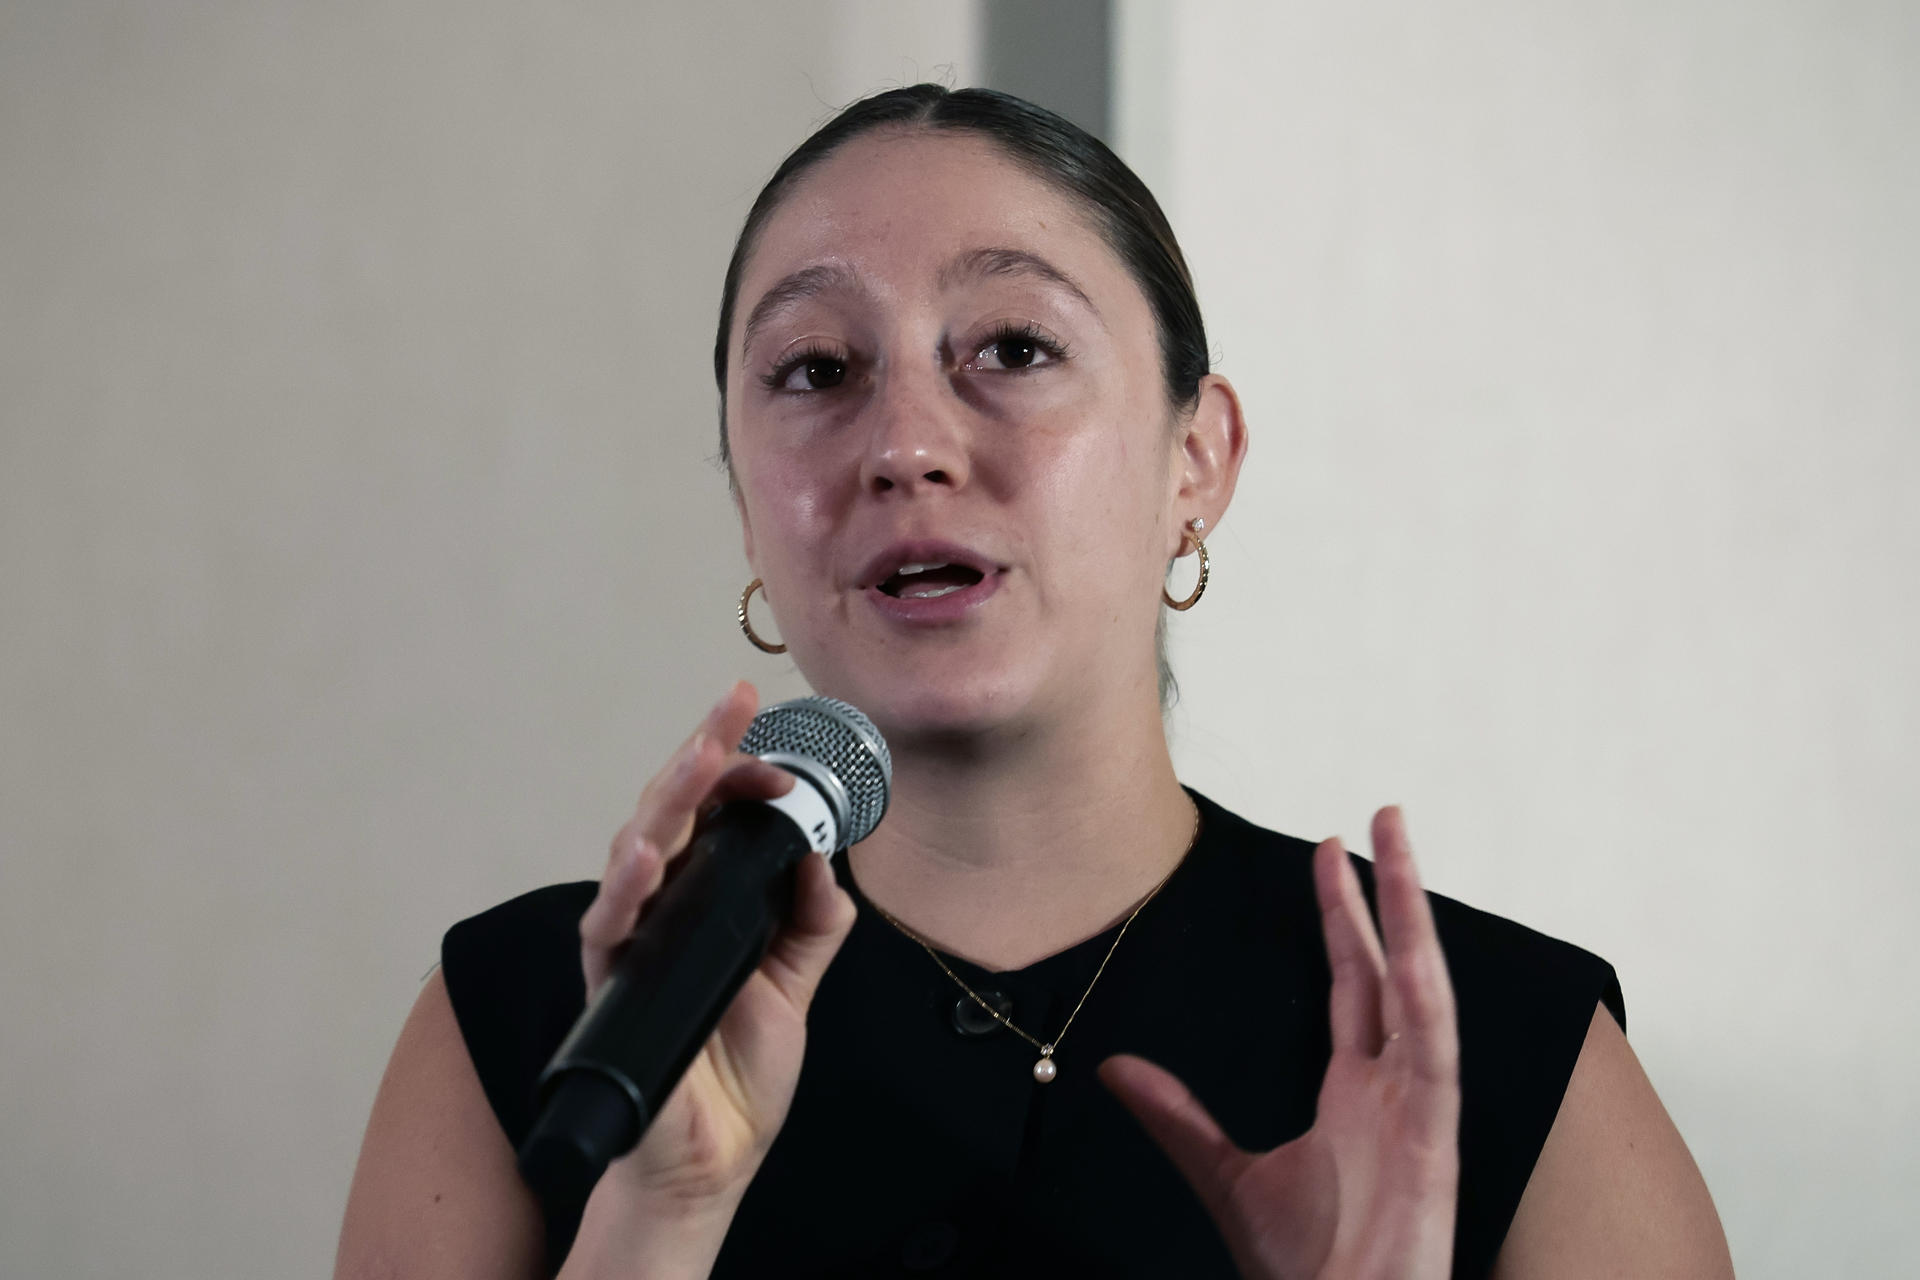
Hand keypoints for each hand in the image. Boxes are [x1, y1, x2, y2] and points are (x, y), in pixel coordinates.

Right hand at [575, 681, 857, 1214]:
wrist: (713, 1156)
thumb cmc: (739, 1066)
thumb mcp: (797, 980)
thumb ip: (815, 918)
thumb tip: (826, 856)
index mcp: (706, 896)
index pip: (712, 811)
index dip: (738, 766)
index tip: (766, 731)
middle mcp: (662, 906)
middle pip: (672, 812)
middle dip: (702, 754)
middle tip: (731, 709)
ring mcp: (632, 939)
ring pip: (635, 850)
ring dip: (667, 800)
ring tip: (700, 759)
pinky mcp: (612, 983)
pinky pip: (610, 926)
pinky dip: (627, 887)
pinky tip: (647, 855)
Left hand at [1100, 806, 1459, 1279]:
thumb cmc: (1306, 1269)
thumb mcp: (1225, 1177)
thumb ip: (1178, 1119)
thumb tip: (1117, 1068)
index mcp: (1354, 1093)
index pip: (1354, 982)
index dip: (1345, 918)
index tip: (1329, 855)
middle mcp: (1393, 1085)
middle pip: (1390, 966)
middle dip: (1384, 891)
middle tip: (1374, 818)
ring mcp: (1418, 1105)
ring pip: (1421, 986)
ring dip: (1412, 912)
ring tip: (1396, 840)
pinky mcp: (1434, 1135)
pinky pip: (1434, 1048)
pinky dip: (1428, 995)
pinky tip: (1418, 946)